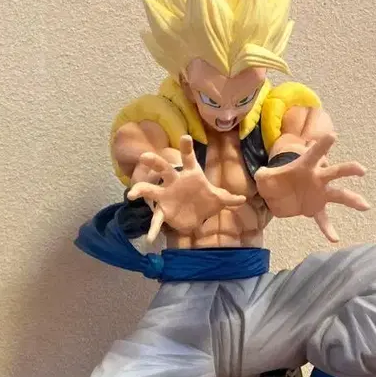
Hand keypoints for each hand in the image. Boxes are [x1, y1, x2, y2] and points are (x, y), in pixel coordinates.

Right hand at [128, 135, 245, 241]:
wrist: (196, 217)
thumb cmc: (205, 201)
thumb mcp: (219, 199)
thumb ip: (228, 198)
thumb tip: (243, 199)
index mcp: (191, 175)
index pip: (189, 159)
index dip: (186, 149)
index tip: (185, 137)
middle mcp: (175, 182)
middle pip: (164, 169)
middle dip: (155, 163)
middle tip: (145, 156)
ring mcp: (166, 196)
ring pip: (150, 190)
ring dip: (141, 190)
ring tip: (132, 194)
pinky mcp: (163, 211)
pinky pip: (156, 219)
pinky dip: (154, 229)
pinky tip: (150, 238)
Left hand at [254, 133, 368, 242]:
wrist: (277, 194)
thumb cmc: (274, 180)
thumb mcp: (265, 176)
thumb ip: (263, 175)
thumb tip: (260, 174)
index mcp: (305, 166)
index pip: (315, 154)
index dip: (322, 145)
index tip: (333, 136)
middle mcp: (317, 178)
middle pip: (336, 172)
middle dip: (349, 170)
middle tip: (361, 170)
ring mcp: (319, 194)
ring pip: (339, 195)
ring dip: (352, 200)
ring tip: (365, 206)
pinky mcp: (315, 208)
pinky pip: (323, 219)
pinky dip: (328, 228)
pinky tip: (335, 238)